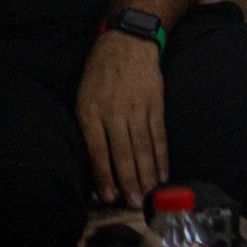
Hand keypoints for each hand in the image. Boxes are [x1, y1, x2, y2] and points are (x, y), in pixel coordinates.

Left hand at [77, 30, 168, 203]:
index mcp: (90, 111)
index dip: (105, 176)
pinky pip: (159, 135)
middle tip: (135, 203)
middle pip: (123, 153)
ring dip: (147, 173)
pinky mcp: (156, 104)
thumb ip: (89, 126)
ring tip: (149, 194)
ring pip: (143, 147)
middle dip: (129, 181)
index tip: (110, 197)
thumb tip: (95, 160)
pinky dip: (162, 156)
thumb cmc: (100, 73)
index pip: (98, 151)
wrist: (127, 43)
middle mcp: (114, 112)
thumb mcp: (83, 96)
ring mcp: (137, 108)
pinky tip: (164, 172)